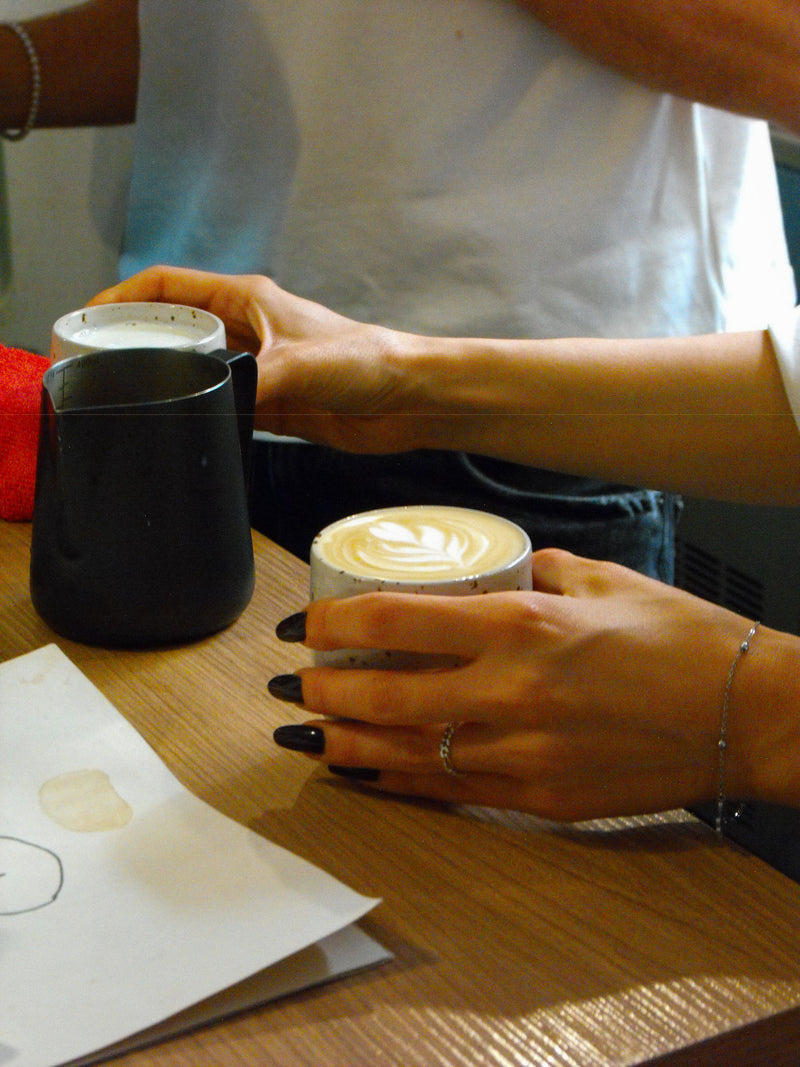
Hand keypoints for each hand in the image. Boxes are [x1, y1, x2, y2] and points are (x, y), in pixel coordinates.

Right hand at [90, 265, 434, 451]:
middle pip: (175, 327)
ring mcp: (259, 366)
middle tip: (96, 367)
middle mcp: (248, 330)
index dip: (125, 297)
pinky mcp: (273, 401)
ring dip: (167, 378)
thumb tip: (208, 407)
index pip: (168, 286)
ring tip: (126, 398)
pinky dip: (201, 410)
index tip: (89, 319)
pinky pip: (223, 402)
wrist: (409, 398)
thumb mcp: (298, 365)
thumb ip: (249, 384)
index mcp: (247, 300)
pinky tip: (180, 425)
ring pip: (196, 366)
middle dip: (135, 341)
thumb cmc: (367, 361)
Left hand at [270, 549, 767, 820]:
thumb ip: (534, 571)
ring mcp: (524, 753)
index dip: (334, 621)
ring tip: (308, 733)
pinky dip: (399, 783)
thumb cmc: (680, 639)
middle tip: (294, 684)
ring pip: (407, 754)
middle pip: (386, 696)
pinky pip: (452, 793)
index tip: (303, 624)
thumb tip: (493, 568)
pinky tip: (365, 775)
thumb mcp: (601, 579)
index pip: (398, 619)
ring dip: (346, 745)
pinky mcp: (541, 798)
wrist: (746, 712)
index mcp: (525, 624)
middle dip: (325, 691)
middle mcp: (513, 691)